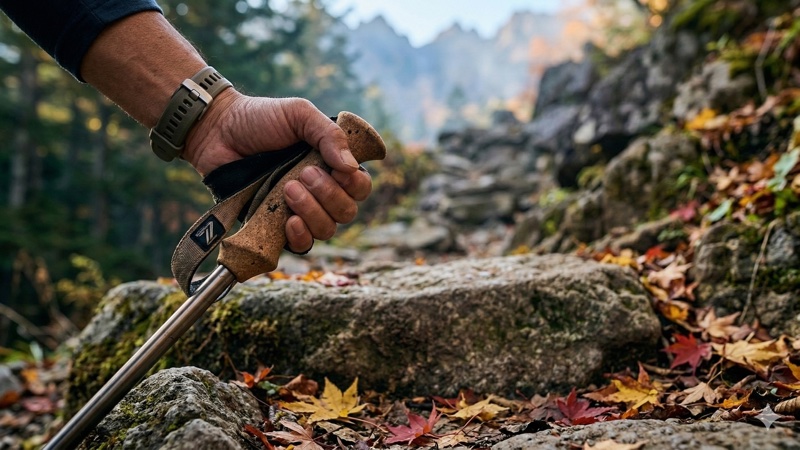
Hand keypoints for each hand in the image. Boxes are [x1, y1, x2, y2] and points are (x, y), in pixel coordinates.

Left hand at [184, 89, 372, 252]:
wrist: (218, 131)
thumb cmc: (260, 118)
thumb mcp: (299, 114)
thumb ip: (329, 134)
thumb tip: (350, 167)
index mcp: (331, 165)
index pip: (360, 187)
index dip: (354, 184)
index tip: (337, 170)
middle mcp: (320, 191)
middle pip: (347, 212)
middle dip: (329, 195)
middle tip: (303, 173)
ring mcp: (299, 210)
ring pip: (326, 229)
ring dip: (312, 211)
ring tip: (288, 189)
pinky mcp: (275, 225)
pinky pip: (301, 245)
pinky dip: (300, 236)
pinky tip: (290, 221)